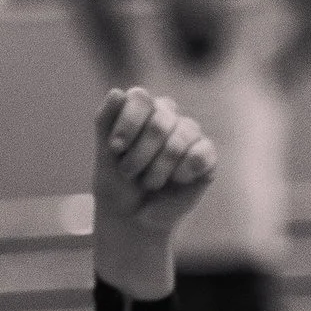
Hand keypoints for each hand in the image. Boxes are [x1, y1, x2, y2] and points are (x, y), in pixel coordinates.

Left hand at [91, 87, 215, 293]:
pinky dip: (183, 172)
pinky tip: (176, 180)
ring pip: (179, 139)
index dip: (127, 124)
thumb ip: (106, 122)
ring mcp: (189, 133)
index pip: (140, 98)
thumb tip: (116, 92)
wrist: (133, 219)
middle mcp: (167, 115)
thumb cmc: (117, 184)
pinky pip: (201, 154)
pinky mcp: (206, 154)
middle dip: (139, 154)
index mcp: (142, 109)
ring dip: (158, 169)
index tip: (115, 149)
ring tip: (150, 182)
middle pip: (159, 122)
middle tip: (129, 173)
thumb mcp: (104, 154)